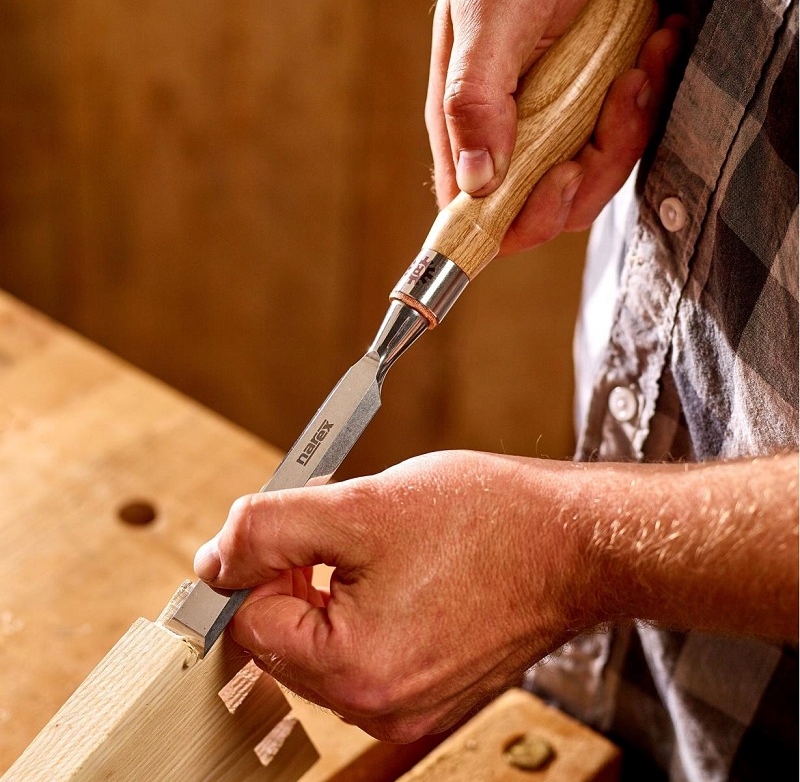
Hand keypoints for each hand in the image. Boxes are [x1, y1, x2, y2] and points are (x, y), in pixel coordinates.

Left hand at [194, 451, 595, 741]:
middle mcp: (381, 709)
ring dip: (332, 586)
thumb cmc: (486, 521)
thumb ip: (268, 531)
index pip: (249, 624)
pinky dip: (367, 604)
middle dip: (296, 574)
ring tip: (383, 542)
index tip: (288, 526)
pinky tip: (404, 566)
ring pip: (324, 641)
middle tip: (343, 525)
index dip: (256, 564)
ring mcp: (411, 706)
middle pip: (285, 638)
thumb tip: (212, 560)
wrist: (576, 541)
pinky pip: (367, 649)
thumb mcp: (359, 507)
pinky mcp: (433, 689)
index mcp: (355, 674)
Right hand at [426, 0, 684, 254]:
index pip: (475, 212)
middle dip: (591, 169)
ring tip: (640, 63)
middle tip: (616, 97)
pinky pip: (621, 142)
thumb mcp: (493, 15)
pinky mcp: (592, 112)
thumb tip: (476, 183)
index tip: (559, 177)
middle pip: (544, 208)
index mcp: (465, 124)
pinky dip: (644, 105)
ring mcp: (553, 127)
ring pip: (591, 179)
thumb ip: (475, 98)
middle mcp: (506, 137)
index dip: (515, 219)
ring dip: (627, 130)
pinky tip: (652, 49)